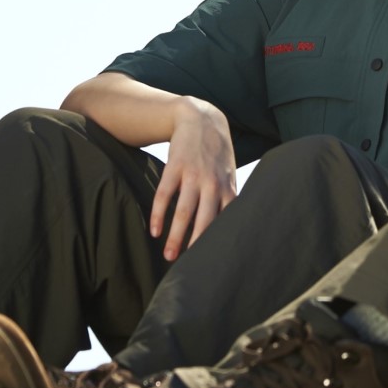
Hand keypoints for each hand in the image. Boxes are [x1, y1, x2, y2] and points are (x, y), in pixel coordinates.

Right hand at [149, 97, 237, 260]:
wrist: (201, 119)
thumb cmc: (217, 154)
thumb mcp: (229, 174)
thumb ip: (230, 199)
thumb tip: (232, 228)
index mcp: (228, 187)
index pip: (226, 221)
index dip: (221, 241)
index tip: (216, 262)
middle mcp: (213, 183)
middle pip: (205, 220)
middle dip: (195, 245)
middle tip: (187, 268)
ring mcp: (193, 174)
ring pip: (184, 211)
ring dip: (175, 235)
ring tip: (168, 256)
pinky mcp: (174, 166)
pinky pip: (164, 194)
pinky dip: (158, 213)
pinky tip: (154, 230)